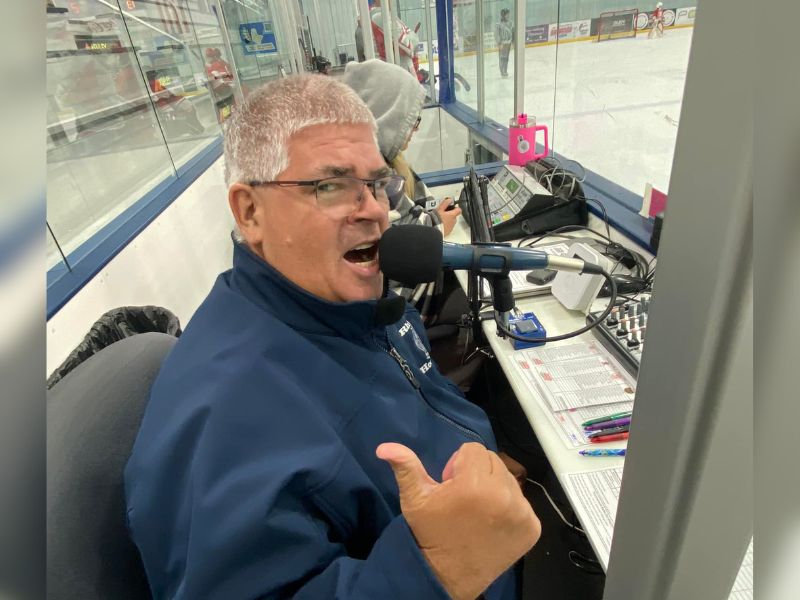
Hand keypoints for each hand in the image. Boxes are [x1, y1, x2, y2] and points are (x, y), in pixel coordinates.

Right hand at [376, 442, 540, 599]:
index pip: (473, 449)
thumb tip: (384, 447)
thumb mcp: (415, 499)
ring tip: (478, 511)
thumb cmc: (430, 534)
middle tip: (464, 498)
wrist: (447, 577)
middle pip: (493, 461)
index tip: (451, 485)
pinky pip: (523, 502)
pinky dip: (510, 508)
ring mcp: (521, 513)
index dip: (458, 465)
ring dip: (495, 489)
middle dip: (478, 473)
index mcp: (473, 484)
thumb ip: (405, 467)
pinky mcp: (532, 527)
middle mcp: (503, 495)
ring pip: (509, 480)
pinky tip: (492, 523)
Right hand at [436, 197, 461, 237]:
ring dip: (447, 220)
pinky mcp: (447, 232)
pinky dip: (445, 226)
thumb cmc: (436, 219)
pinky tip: (439, 225)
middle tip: (443, 213)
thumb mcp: (439, 209)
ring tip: (439, 219)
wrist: (433, 230)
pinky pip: (448, 228)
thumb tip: (449, 200)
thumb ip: (445, 204)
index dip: (456, 208)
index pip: (458, 210)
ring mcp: (450, 228)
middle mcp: (453, 222)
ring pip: (451, 222)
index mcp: (452, 215)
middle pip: (454, 216)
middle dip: (450, 215)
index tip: (452, 207)